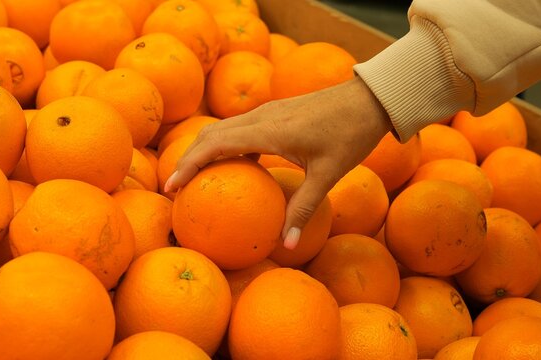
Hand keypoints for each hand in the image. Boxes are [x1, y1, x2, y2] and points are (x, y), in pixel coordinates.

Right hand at [165, 76, 392, 248]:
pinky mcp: (275, 111)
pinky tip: (232, 166)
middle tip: (175, 187)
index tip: (171, 186)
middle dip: (188, 159)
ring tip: (195, 177)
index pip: (215, 145)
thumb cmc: (351, 134)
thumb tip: (288, 246)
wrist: (369, 98)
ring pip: (223, 128)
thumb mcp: (328, 174)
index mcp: (268, 131)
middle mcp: (261, 117)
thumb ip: (303, 209)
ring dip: (204, 149)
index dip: (188, 165)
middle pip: (210, 134)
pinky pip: (240, 127)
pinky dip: (225, 145)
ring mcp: (267, 111)